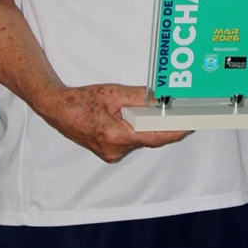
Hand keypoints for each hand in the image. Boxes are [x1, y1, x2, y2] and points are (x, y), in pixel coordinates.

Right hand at [41, 82, 188, 162]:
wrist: (58, 109)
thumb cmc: (81, 101)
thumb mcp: (113, 93)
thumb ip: (139, 97)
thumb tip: (160, 99)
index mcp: (116, 135)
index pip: (154, 138)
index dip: (175, 133)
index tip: (190, 127)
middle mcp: (114, 149)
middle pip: (149, 139)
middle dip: (162, 127)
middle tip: (178, 114)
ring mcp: (111, 153)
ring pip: (139, 140)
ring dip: (146, 127)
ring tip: (149, 111)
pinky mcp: (108, 151)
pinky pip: (130, 141)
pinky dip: (136, 130)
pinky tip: (133, 117)